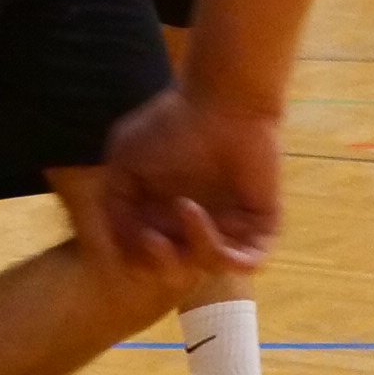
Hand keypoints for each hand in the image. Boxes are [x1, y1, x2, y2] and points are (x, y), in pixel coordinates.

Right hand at [94, 86, 282, 281]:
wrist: (222, 101)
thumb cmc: (172, 125)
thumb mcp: (124, 161)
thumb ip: (114, 204)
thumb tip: (120, 243)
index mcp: (166, 216)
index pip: (148, 259)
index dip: (134, 257)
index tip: (131, 234)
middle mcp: (197, 227)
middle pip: (176, 272)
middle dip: (160, 263)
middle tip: (153, 238)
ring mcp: (231, 229)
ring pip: (208, 267)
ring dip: (190, 245)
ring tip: (185, 206)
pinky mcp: (259, 226)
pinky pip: (247, 263)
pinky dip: (220, 253)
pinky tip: (199, 216)